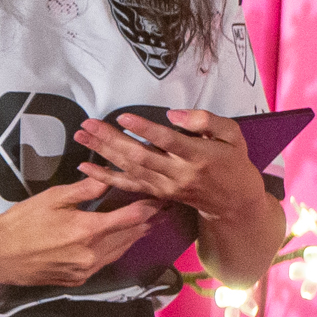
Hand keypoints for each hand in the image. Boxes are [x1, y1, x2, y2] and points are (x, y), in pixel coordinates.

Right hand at [0, 179, 163, 287]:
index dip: (149, 207)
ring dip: (133, 237)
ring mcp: (85, 270)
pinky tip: (118, 242)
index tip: (160, 198)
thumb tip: (107, 177)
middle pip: (130, 236)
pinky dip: (115, 250)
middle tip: (162, 210)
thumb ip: (84, 190)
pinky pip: (105, 263)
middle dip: (146, 222)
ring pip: (120, 251)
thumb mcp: (52, 198)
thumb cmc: (21, 222)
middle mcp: (92, 254)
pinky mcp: (77, 280)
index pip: (131, 218)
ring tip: (146, 224)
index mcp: (88, 230)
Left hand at [71, 108, 270, 222]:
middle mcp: (179, 173)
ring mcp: (166, 186)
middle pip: (140, 156)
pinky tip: (86, 168)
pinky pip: (128, 185)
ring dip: (103, 153)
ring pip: (130, 169)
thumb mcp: (232, 134)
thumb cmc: (233, 161)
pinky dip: (105, 178)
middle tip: (88, 124)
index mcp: (199, 156)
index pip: (167, 141)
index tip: (123, 117)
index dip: (144, 129)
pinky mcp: (157, 193)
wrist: (234, 201)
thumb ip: (206, 120)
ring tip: (82, 136)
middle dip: (111, 140)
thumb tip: (173, 115)